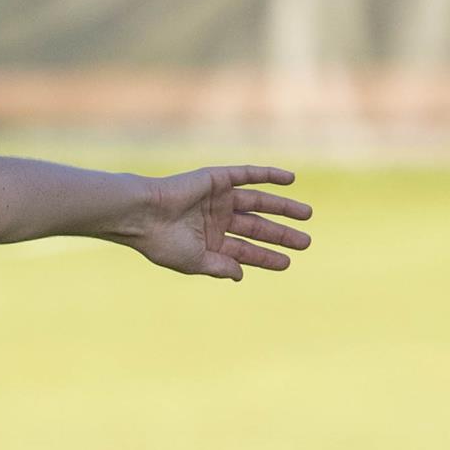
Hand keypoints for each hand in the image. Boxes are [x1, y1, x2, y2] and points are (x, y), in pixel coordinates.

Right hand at [127, 166, 312, 280]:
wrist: (142, 213)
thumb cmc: (162, 241)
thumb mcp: (194, 261)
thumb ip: (219, 267)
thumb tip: (241, 274)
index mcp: (209, 241)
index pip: (245, 250)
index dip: (266, 257)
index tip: (287, 263)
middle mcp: (215, 219)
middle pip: (257, 227)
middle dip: (281, 235)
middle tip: (306, 243)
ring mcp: (218, 198)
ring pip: (258, 202)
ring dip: (283, 207)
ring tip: (307, 215)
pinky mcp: (217, 179)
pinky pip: (248, 175)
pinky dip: (269, 175)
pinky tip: (291, 179)